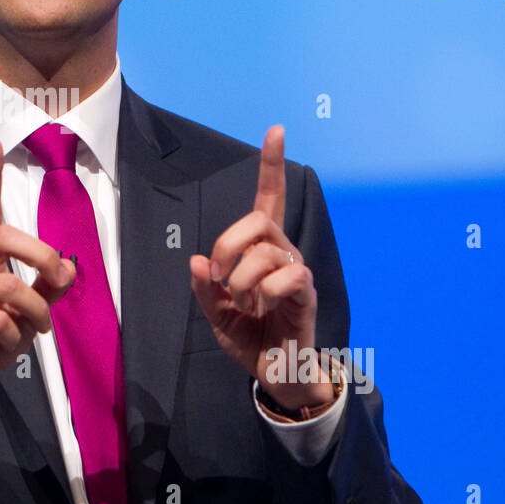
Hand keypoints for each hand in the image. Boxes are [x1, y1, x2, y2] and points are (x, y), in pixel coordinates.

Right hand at [0, 138, 75, 418]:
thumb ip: (47, 288)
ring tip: (37, 331)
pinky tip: (8, 345)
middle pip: (3, 234)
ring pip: (8, 284)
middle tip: (57, 279)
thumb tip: (70, 266)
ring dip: (36, 311)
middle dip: (40, 254)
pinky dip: (15, 336)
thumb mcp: (28, 314)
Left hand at [188, 125, 331, 412]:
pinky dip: (264, 293)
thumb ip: (204, 287)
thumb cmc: (250, 337)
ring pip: (265, 252)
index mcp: (261, 250)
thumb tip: (198, 260)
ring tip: (244, 304)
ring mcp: (297, 271)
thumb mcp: (215, 312)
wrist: (274, 373)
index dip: (271, 165)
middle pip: (257, 220)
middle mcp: (283, 252)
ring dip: (242, 281)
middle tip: (219, 276)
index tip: (276, 130)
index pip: (269, 198)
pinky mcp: (306, 294)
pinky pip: (286, 277)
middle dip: (228, 245)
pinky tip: (263, 309)